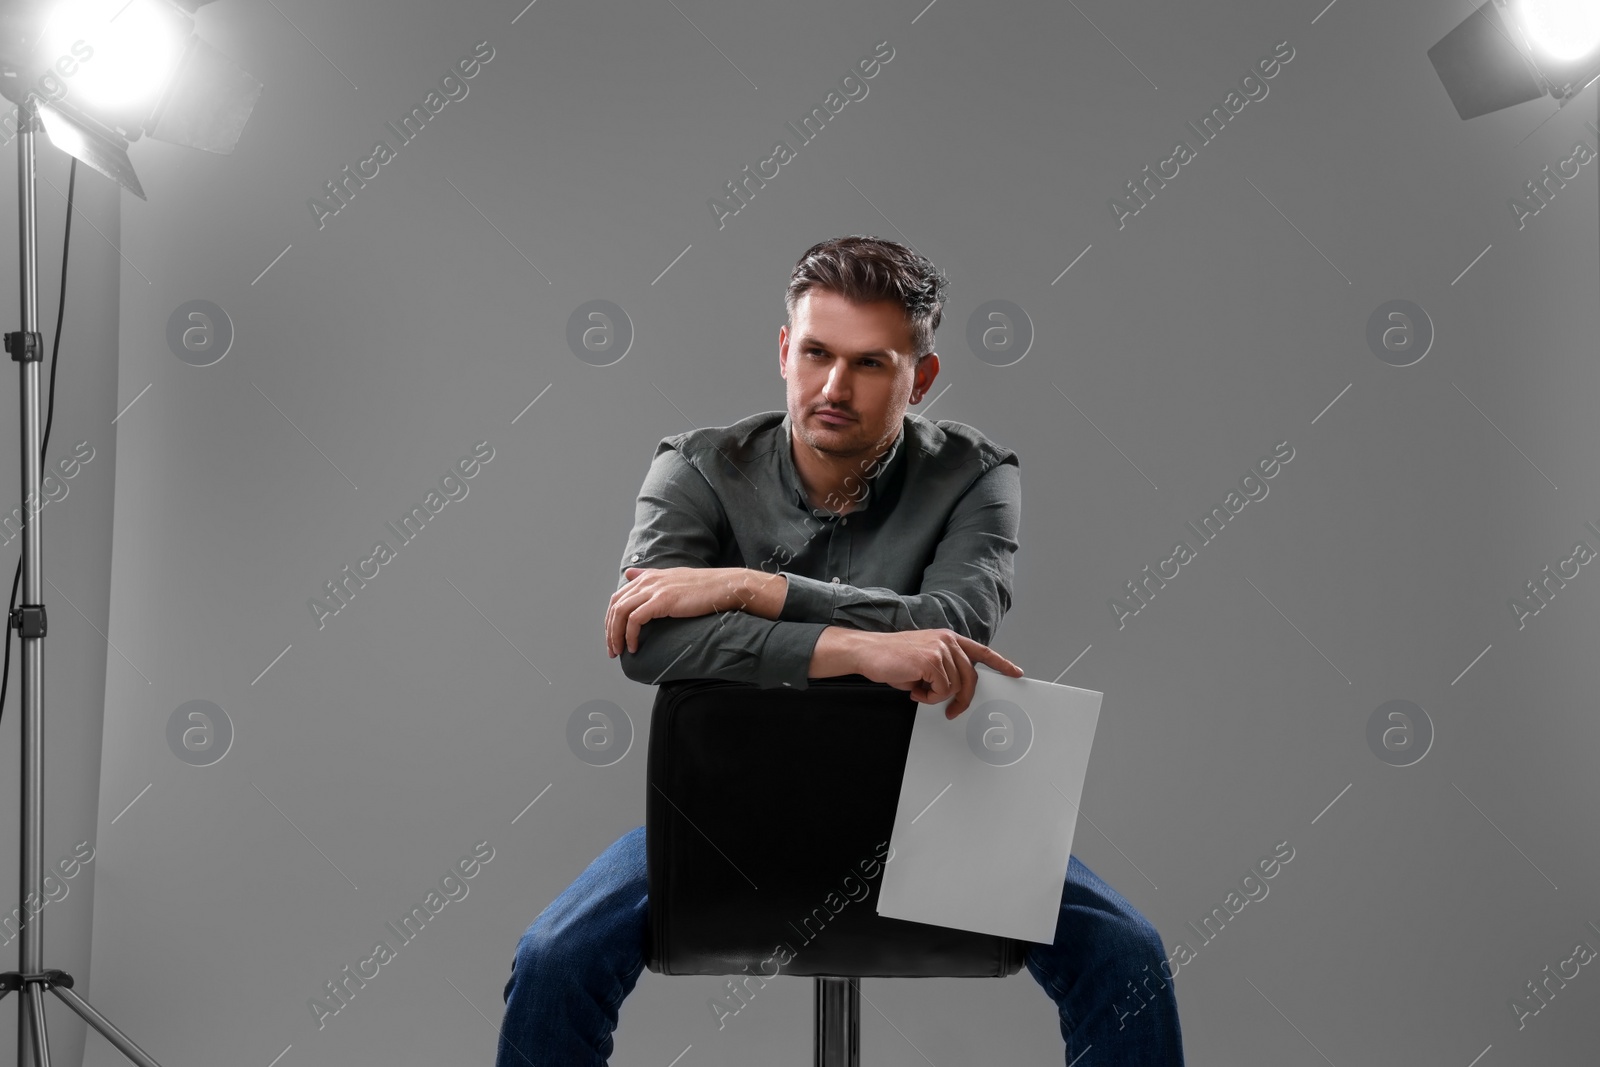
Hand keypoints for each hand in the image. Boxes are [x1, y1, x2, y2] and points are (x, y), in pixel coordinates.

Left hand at [606, 567, 748, 656]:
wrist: (724, 586)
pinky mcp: (661, 600)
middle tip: (613, 650)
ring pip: (620, 613)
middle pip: (615, 606)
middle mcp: (647, 580)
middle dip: (610, 630)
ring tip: (620, 651)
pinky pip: (635, 620)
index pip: (617, 597)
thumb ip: (648, 575)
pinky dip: (630, 635)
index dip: (611, 619)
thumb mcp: (672, 577)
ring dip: (616, 635)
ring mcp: (654, 589)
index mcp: (648, 576)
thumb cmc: (703, 586)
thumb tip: (628, 573)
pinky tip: (634, 647)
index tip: (614, 638)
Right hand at [847, 628, 1023, 718]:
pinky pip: (942, 691)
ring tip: (919, 690)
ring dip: (936, 696)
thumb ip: (943, 669)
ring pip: (955, 687)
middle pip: (970, 678)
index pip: (981, 651)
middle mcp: (947, 641)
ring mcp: (941, 650)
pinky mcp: (932, 661)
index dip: (1001, 663)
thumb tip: (953, 691)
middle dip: (962, 699)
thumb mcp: (924, 660)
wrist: (868, 652)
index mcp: (947, 639)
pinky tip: (914, 689)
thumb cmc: (892, 658)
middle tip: (952, 711)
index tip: (1015, 672)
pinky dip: (928, 697)